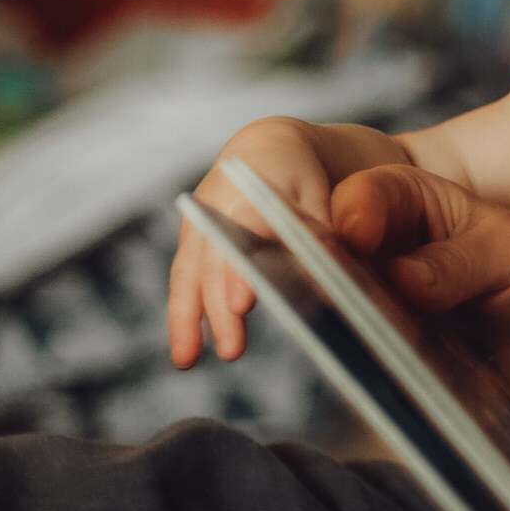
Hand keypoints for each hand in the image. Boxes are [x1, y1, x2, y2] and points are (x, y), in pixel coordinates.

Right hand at [168, 116, 336, 366]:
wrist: (269, 151)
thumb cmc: (305, 178)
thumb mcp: (324, 195)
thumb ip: (321, 233)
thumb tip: (326, 278)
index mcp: (257, 178)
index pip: (248, 224)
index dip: (243, 265)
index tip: (242, 302)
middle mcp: (219, 199)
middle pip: (216, 256)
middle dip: (220, 303)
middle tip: (231, 347)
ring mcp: (200, 221)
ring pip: (190, 270)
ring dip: (188, 317)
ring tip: (188, 359)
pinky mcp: (192, 242)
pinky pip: (184, 280)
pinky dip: (183, 317)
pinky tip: (186, 354)